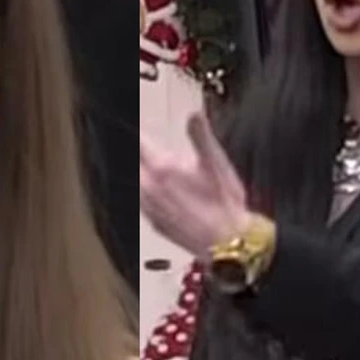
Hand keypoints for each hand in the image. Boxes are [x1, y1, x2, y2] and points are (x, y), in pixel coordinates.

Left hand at [140, 110, 250, 259]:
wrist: (228, 244)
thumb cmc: (224, 205)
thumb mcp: (216, 163)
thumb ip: (200, 136)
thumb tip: (194, 115)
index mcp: (162, 170)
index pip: (138, 143)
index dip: (135, 131)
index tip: (135, 124)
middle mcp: (148, 189)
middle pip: (132, 163)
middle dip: (137, 152)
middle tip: (138, 143)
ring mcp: (148, 208)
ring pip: (135, 183)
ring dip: (140, 172)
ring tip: (146, 163)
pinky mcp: (154, 223)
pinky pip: (141, 202)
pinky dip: (145, 191)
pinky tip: (158, 190)